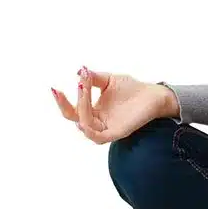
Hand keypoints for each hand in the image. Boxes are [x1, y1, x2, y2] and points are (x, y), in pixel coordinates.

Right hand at [51, 66, 167, 143]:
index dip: (62, 101)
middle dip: (67, 103)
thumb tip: (79, 71)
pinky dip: (88, 128)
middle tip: (77, 84)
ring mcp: (106, 129)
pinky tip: (85, 118)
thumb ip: (93, 78)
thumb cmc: (132, 89)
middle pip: (73, 117)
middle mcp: (97, 122)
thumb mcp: (109, 80)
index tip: (54, 88)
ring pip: (84, 125)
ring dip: (81, 106)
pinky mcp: (116, 133)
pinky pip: (97, 137)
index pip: (71, 110)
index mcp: (92, 111)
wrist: (153, 94)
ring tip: (84, 87)